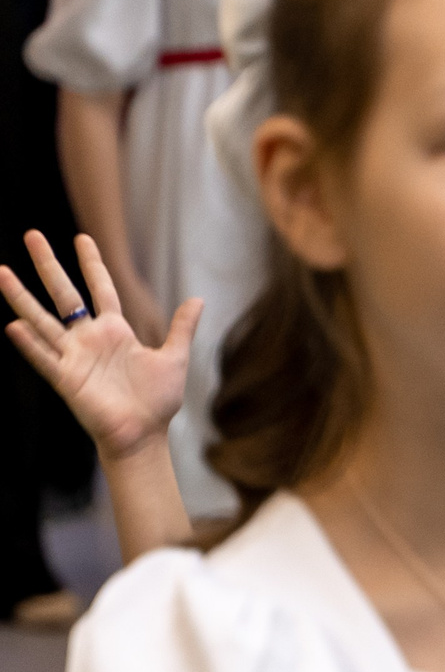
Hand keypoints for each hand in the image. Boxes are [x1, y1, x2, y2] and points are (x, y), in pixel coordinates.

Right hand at [1, 232, 199, 458]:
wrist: (144, 435)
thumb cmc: (157, 400)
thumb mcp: (173, 358)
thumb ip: (181, 328)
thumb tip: (198, 300)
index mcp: (115, 331)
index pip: (101, 289)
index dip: (92, 264)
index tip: (82, 238)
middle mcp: (89, 338)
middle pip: (65, 294)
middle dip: (49, 266)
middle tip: (32, 235)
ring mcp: (74, 356)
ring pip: (43, 320)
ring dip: (22, 298)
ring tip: (3, 273)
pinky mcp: (66, 378)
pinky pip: (45, 357)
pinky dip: (29, 343)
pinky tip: (14, 325)